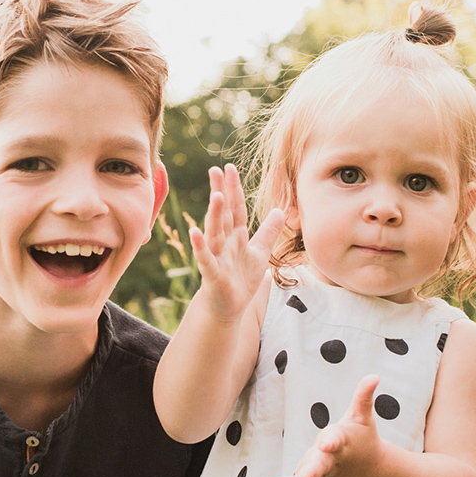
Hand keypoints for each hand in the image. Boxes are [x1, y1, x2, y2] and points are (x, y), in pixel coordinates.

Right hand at [189, 164, 284, 322]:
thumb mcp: (260, 253)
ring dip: (215, 215)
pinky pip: (206, 258)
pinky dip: (201, 246)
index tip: (229, 168)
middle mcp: (224, 243)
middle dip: (221, 193)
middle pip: (223, 215)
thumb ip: (268, 232)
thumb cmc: (241, 280)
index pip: (236, 209)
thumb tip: (280, 210)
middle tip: (216, 170)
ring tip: (216, 196)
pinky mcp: (212, 274)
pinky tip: (195, 232)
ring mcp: (217, 257)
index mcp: (236, 236)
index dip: (234, 189)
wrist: (228, 308)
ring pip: (215, 233)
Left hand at [267, 374, 382, 476]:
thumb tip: (374, 376)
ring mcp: (322, 474)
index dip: (331, 441)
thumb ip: (364, 397)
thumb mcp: (362, 417)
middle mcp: (331, 461)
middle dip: (311, 472)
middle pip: (319, 467)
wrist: (368, 471)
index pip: (335, 441)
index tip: (326, 442)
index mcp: (342, 443)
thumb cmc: (362, 438)